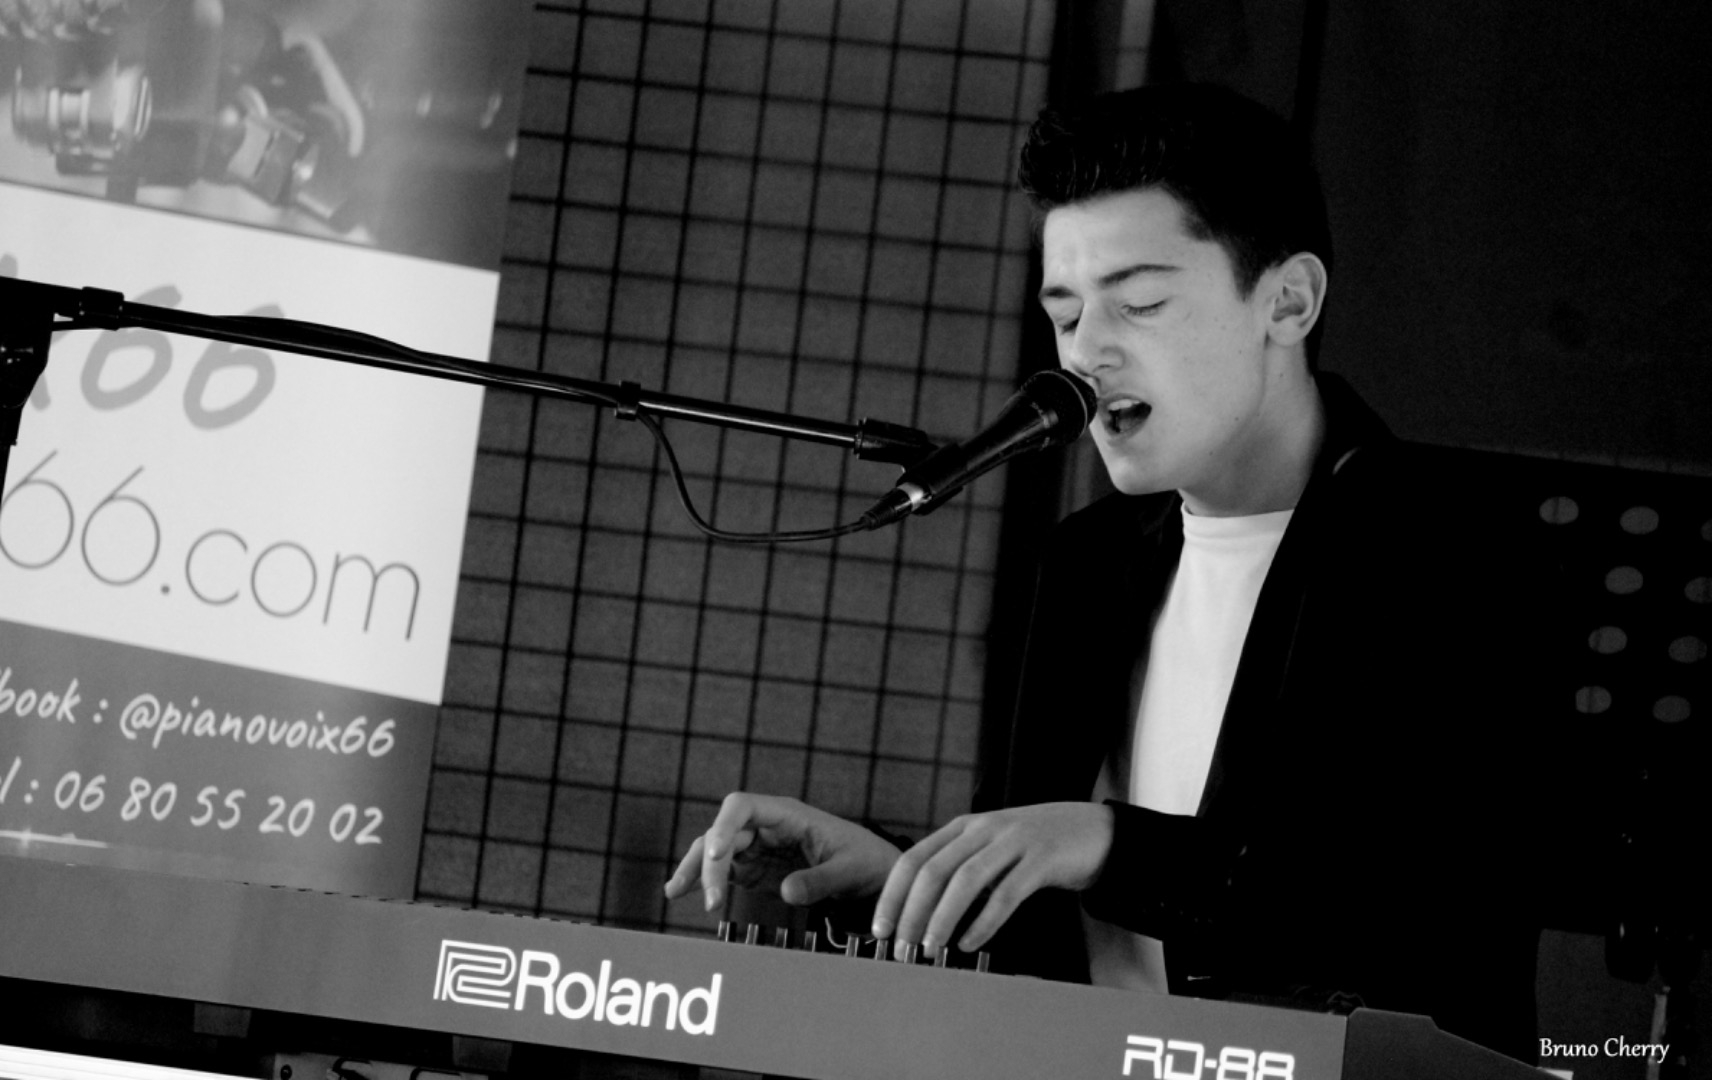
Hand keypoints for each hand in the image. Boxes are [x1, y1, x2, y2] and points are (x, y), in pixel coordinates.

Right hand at [664, 792, 901, 911]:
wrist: (873, 874)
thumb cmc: (866, 862)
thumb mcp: (850, 870)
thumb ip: (820, 881)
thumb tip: (786, 892)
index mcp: (787, 814)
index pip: (742, 806)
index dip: (723, 825)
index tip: (715, 852)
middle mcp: (765, 826)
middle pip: (722, 834)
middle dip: (709, 863)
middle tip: (709, 901)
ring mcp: (757, 847)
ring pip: (714, 851)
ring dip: (696, 870)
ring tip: (675, 892)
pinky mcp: (754, 869)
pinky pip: (721, 870)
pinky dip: (702, 880)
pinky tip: (681, 891)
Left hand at [871, 802, 1113, 955]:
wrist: (1093, 830)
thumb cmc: (1034, 848)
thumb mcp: (991, 849)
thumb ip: (960, 870)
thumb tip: (920, 914)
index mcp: (964, 827)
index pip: (914, 859)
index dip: (892, 895)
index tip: (880, 929)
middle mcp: (984, 829)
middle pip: (934, 871)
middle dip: (911, 912)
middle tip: (901, 948)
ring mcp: (1013, 841)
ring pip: (966, 881)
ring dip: (942, 918)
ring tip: (930, 949)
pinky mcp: (1042, 858)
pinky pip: (1006, 894)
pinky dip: (984, 922)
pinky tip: (971, 944)